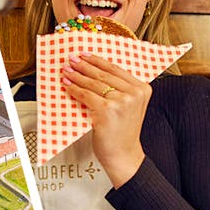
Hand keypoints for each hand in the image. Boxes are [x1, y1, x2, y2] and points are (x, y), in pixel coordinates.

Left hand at [61, 53, 148, 187]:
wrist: (124, 155)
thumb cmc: (123, 132)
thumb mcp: (129, 106)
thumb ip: (120, 89)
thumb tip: (94, 70)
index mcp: (142, 88)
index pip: (116, 69)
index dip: (97, 60)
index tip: (85, 55)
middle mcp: (134, 93)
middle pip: (103, 73)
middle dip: (84, 65)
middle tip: (72, 59)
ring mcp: (121, 101)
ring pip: (93, 83)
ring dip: (77, 75)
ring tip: (67, 71)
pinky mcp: (107, 110)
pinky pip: (86, 95)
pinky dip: (74, 89)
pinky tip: (67, 85)